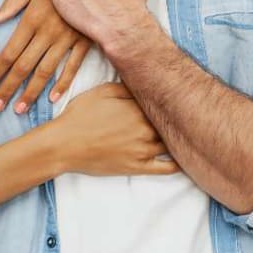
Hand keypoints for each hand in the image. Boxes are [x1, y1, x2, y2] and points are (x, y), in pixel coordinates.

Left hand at [0, 0, 92, 113]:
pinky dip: (63, 83)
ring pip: (45, 71)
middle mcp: (47, 33)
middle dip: (8, 88)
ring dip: (31, 92)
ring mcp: (67, 39)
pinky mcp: (85, 40)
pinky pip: (72, 66)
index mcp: (31, 19)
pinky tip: (53, 98)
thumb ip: (11, 3)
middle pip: (23, 67)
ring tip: (19, 109)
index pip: (8, 53)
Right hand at [54, 81, 178, 175]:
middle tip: (184, 115)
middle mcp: (144, 129)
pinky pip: (166, 168)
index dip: (167, 101)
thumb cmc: (79, 116)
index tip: (174, 99)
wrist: (64, 144)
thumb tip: (144, 84)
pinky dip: (178, 164)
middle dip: (175, 119)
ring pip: (170, 143)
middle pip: (169, 123)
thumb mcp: (100, 91)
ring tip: (188, 134)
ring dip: (177, 138)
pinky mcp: (138, 167)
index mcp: (136, 109)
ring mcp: (143, 150)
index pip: (161, 104)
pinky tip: (184, 159)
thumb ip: (126, 87)